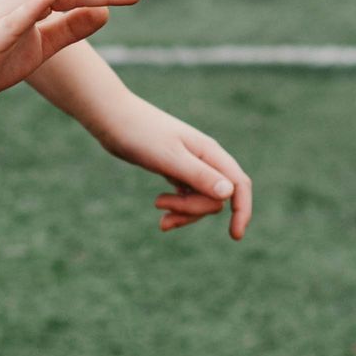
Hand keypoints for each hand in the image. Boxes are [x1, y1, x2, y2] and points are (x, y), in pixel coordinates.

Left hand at [103, 100, 251, 239]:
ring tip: (159, 215)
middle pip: (217, 198)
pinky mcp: (176, 170)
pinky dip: (177, 207)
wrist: (113, 119)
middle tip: (160, 205)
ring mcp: (191, 165)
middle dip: (193, 210)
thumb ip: (199, 176)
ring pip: (202, 199)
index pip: (239, 185)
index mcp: (210, 153)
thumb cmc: (140, 134)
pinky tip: (160, 210)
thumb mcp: (169, 158)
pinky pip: (187, 195)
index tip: (234, 236)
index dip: (243, 211)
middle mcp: (205, 159)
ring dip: (184, 212)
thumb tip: (228, 193)